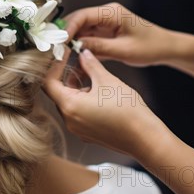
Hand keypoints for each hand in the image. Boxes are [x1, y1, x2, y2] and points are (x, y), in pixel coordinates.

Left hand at [43, 47, 170, 159]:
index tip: (63, 55)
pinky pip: (78, 113)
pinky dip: (83, 100)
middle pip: (58, 93)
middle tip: (80, 62)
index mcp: (69, 106)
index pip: (48, 82)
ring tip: (93, 76)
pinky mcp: (87, 134)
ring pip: (69, 103)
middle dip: (68, 76)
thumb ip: (91, 65)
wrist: (145, 139)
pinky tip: (99, 92)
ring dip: (77, 88)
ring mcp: (78, 129)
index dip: (54, 66)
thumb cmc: (128, 112)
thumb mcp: (107, 81)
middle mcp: (69, 120)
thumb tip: (83, 55)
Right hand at [64, 3, 175, 66]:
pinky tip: (71, 57)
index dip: (67, 29)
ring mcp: (105, 22)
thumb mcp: (124, 50)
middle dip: (64, 35)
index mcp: (111, 12)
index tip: (57, 43)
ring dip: (70, 41)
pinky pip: (87, 36)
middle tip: (53, 50)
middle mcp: (106, 14)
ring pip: (80, 29)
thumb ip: (98, 47)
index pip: (82, 16)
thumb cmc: (151, 47)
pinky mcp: (105, 32)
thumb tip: (74, 46)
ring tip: (59, 55)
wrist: (167, 48)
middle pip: (77, 21)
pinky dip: (78, 46)